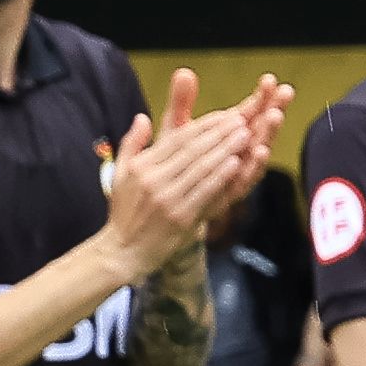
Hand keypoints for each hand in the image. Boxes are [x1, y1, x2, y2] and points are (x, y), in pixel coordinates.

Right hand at [101, 67, 291, 267]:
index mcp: (142, 166)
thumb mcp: (120, 174)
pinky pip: (205, 192)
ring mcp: (168, 199)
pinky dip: (221, 176)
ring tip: (245, 135)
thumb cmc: (125, 212)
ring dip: (226, 149)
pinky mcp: (181, 217)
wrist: (124, 251)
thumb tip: (143, 118)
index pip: (178, 139)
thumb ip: (132, 143)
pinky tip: (237, 164)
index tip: (224, 115)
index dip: (204, 125)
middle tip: (241, 119)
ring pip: (201, 167)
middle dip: (219, 132)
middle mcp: (154, 179)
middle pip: (192, 149)